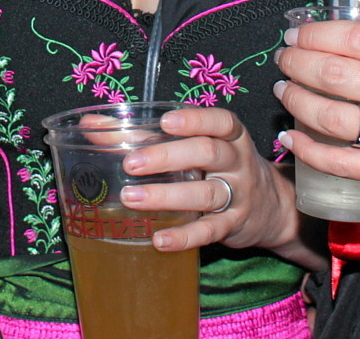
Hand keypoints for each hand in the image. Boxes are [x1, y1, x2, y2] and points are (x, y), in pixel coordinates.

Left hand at [113, 108, 302, 256]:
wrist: (270, 207)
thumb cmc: (218, 166)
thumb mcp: (193, 145)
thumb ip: (143, 134)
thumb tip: (89, 126)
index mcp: (230, 135)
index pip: (220, 121)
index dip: (195, 120)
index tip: (166, 123)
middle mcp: (238, 162)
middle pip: (208, 153)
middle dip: (168, 157)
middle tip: (131, 164)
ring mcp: (238, 195)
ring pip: (206, 193)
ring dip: (167, 196)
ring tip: (131, 198)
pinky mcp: (234, 225)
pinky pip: (210, 231)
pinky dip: (185, 236)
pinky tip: (159, 238)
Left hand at [273, 18, 359, 219]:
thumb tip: (356, 13)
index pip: (354, 36)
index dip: (315, 33)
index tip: (296, 33)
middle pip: (335, 73)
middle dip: (297, 63)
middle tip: (283, 58)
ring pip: (332, 117)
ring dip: (297, 101)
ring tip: (284, 91)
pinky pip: (343, 162)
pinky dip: (310, 151)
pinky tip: (291, 139)